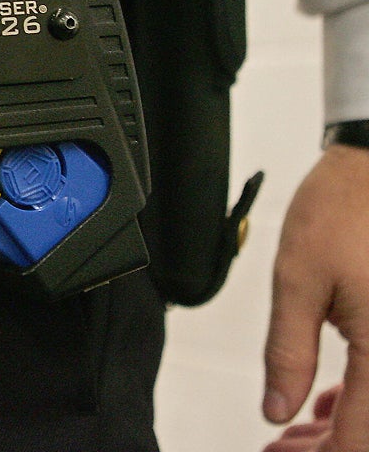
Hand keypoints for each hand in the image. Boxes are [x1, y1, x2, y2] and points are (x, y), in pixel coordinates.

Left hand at [263, 145, 368, 450]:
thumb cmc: (345, 208)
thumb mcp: (298, 282)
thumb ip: (288, 353)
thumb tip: (277, 411)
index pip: (360, 438)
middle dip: (328, 447)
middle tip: (283, 449)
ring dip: (342, 428)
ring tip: (295, 431)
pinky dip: (358, 400)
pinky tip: (325, 401)